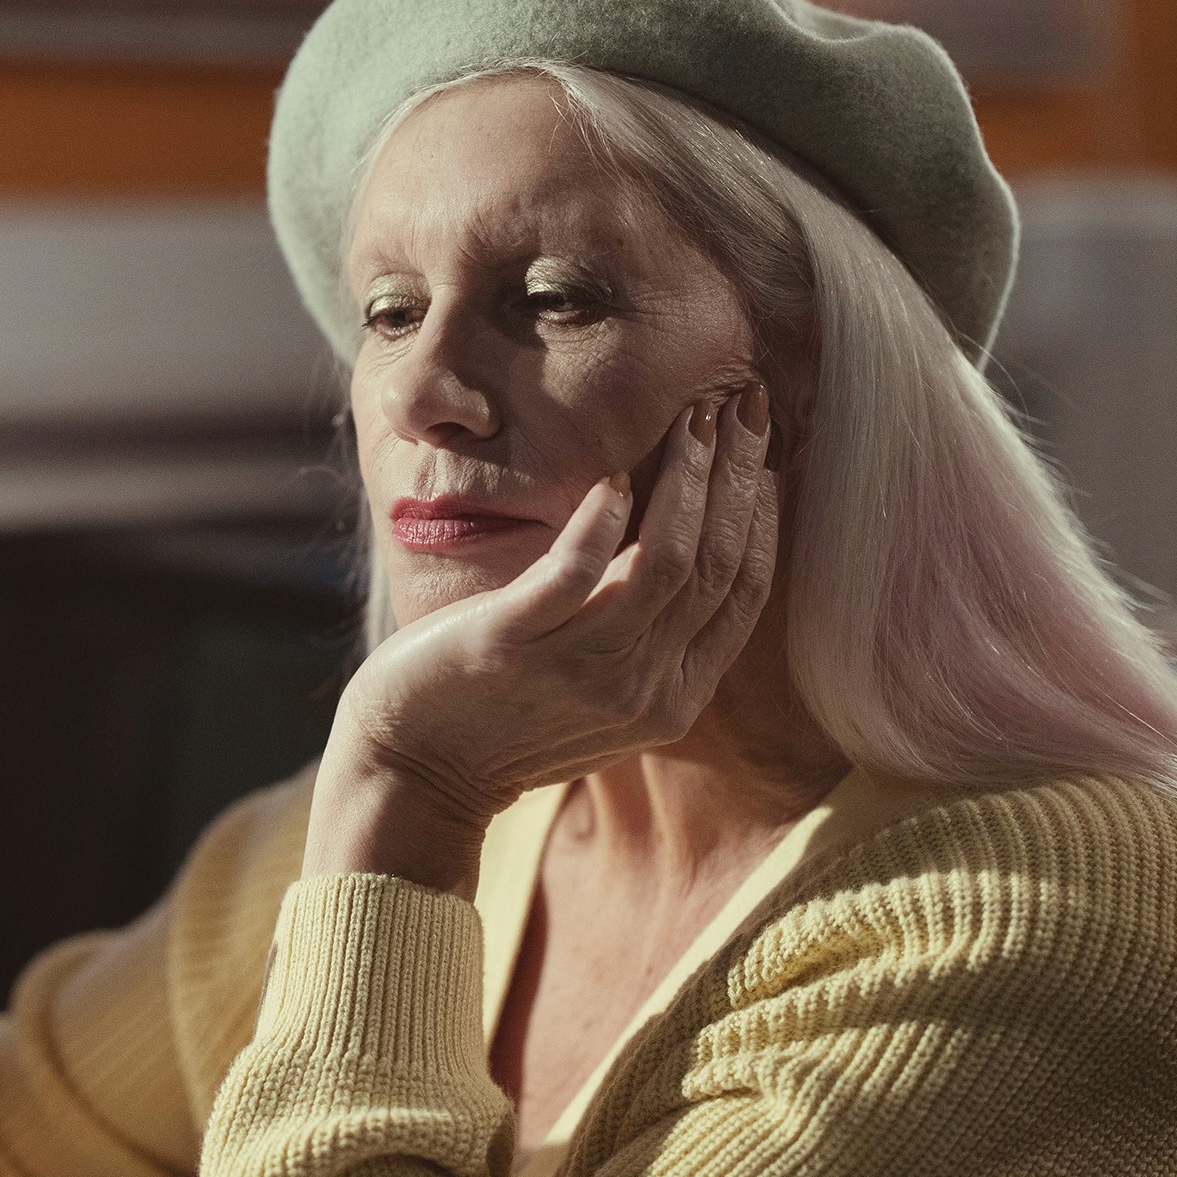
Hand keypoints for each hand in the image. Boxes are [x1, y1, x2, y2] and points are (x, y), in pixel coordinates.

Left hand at [305, 384, 776, 895]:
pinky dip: (602, 518)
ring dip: (686, 479)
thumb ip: (651, 640)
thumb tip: (691, 542)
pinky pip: (577, 570)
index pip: (741, 594)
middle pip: (715, 565)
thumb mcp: (601, 695)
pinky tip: (613, 477)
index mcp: (672, 702)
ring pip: (665, 560)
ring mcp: (579, 671)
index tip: (762, 455)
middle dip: (738, 476)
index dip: (760, 517)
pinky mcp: (511, 645)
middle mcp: (641, 692)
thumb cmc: (504, 718)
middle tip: (744, 405)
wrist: (415, 771)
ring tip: (693, 420)